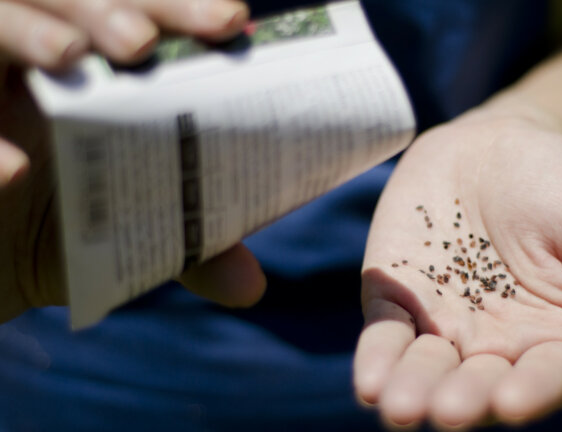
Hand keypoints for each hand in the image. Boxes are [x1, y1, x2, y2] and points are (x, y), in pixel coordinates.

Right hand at [0, 0, 264, 322]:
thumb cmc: (65, 228)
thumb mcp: (132, 238)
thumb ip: (190, 250)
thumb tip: (251, 286)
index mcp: (101, 77)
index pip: (142, 20)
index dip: (180, 12)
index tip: (231, 24)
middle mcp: (40, 65)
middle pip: (68, 4)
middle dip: (107, 11)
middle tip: (144, 41)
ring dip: (29, 30)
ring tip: (71, 55)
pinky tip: (11, 172)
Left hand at [354, 109, 561, 427]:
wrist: (500, 142)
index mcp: (553, 337)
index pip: (544, 376)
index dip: (531, 393)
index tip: (512, 402)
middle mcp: (495, 343)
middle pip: (478, 383)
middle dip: (463, 400)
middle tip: (449, 411)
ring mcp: (442, 322)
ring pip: (425, 367)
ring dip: (413, 389)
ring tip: (401, 408)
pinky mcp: (398, 297)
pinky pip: (385, 331)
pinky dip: (376, 356)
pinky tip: (370, 382)